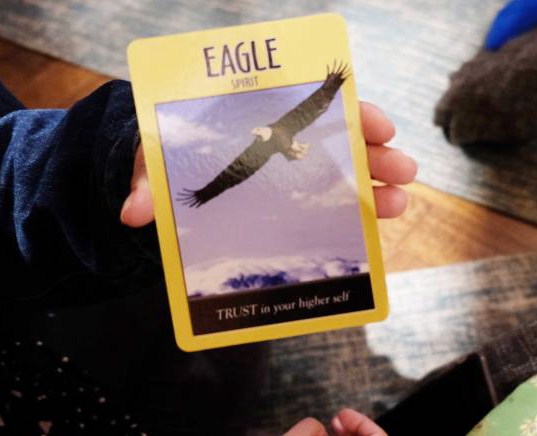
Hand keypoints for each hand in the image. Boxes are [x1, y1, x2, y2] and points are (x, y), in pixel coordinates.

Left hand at [122, 102, 415, 226]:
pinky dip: (361, 214)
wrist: (161, 171)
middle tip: (402, 168)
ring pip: (350, 176)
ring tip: (402, 201)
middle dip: (379, 155)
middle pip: (346, 143)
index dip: (356, 114)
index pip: (320, 109)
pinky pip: (337, 205)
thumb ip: (147, 180)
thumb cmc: (162, 154)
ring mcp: (297, 174)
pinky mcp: (297, 203)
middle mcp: (288, 142)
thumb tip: (134, 215)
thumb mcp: (151, 160)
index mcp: (263, 120)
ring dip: (380, 187)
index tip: (379, 126)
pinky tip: (381, 224)